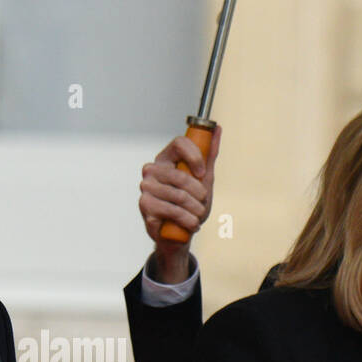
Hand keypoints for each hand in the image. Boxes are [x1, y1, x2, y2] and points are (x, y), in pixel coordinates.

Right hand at [138, 125, 221, 283]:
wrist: (179, 232)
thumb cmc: (190, 203)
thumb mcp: (204, 178)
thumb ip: (209, 154)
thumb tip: (217, 128)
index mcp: (166, 159)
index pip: (179, 143)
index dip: (194, 156)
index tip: (202, 172)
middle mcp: (152, 170)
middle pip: (180, 175)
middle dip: (198, 193)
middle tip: (202, 202)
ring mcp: (146, 188)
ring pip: (178, 196)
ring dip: (195, 210)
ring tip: (196, 216)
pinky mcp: (144, 205)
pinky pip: (173, 211)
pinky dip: (187, 220)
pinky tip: (190, 224)